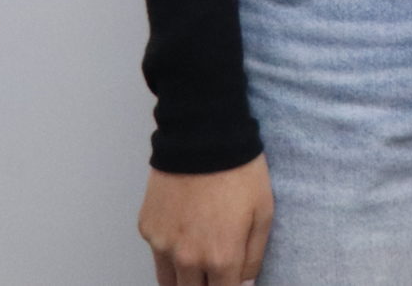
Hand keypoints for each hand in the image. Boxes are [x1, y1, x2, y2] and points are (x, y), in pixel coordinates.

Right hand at [140, 157, 272, 285]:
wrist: (204, 140)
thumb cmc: (240, 173)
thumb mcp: (264, 214)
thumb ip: (253, 256)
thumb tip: (245, 282)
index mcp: (220, 257)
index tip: (232, 281)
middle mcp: (187, 258)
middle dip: (206, 285)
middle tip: (215, 273)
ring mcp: (162, 245)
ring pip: (169, 281)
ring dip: (184, 278)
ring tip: (198, 265)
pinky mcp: (147, 230)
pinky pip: (158, 253)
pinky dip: (169, 252)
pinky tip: (185, 231)